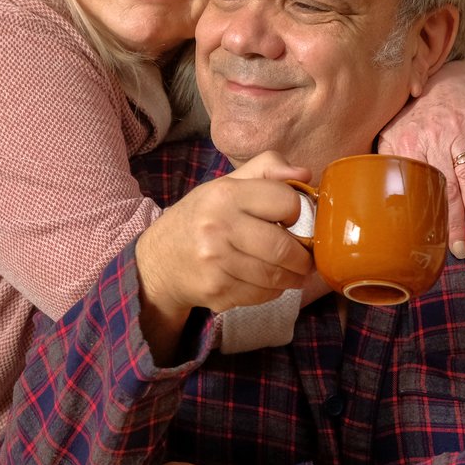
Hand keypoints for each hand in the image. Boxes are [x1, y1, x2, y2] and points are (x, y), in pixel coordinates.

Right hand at [135, 152, 313, 359]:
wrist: (159, 260)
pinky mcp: (218, 291)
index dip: (297, 211)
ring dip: (292, 277)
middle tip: (304, 257)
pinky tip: (266, 282)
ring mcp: (216, 263)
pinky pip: (262, 295)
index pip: (286, 202)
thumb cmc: (201, 218)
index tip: (293, 219)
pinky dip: (272, 291)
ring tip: (292, 271)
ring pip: (276, 276)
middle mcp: (218, 227)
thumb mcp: (227, 184)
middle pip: (284, 247)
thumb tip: (305, 174)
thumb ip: (267, 169)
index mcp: (225, 194)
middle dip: (303, 256)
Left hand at [378, 70, 464, 255]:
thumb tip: (369, 198)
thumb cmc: (415, 118)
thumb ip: (384, 163)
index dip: (425, 216)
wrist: (444, 82)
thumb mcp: (391, 135)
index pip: (418, 188)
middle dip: (453, 221)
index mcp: (407, 143)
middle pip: (445, 186)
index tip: (429, 242)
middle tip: (460, 250)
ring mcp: (461, 129)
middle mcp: (434, 136)